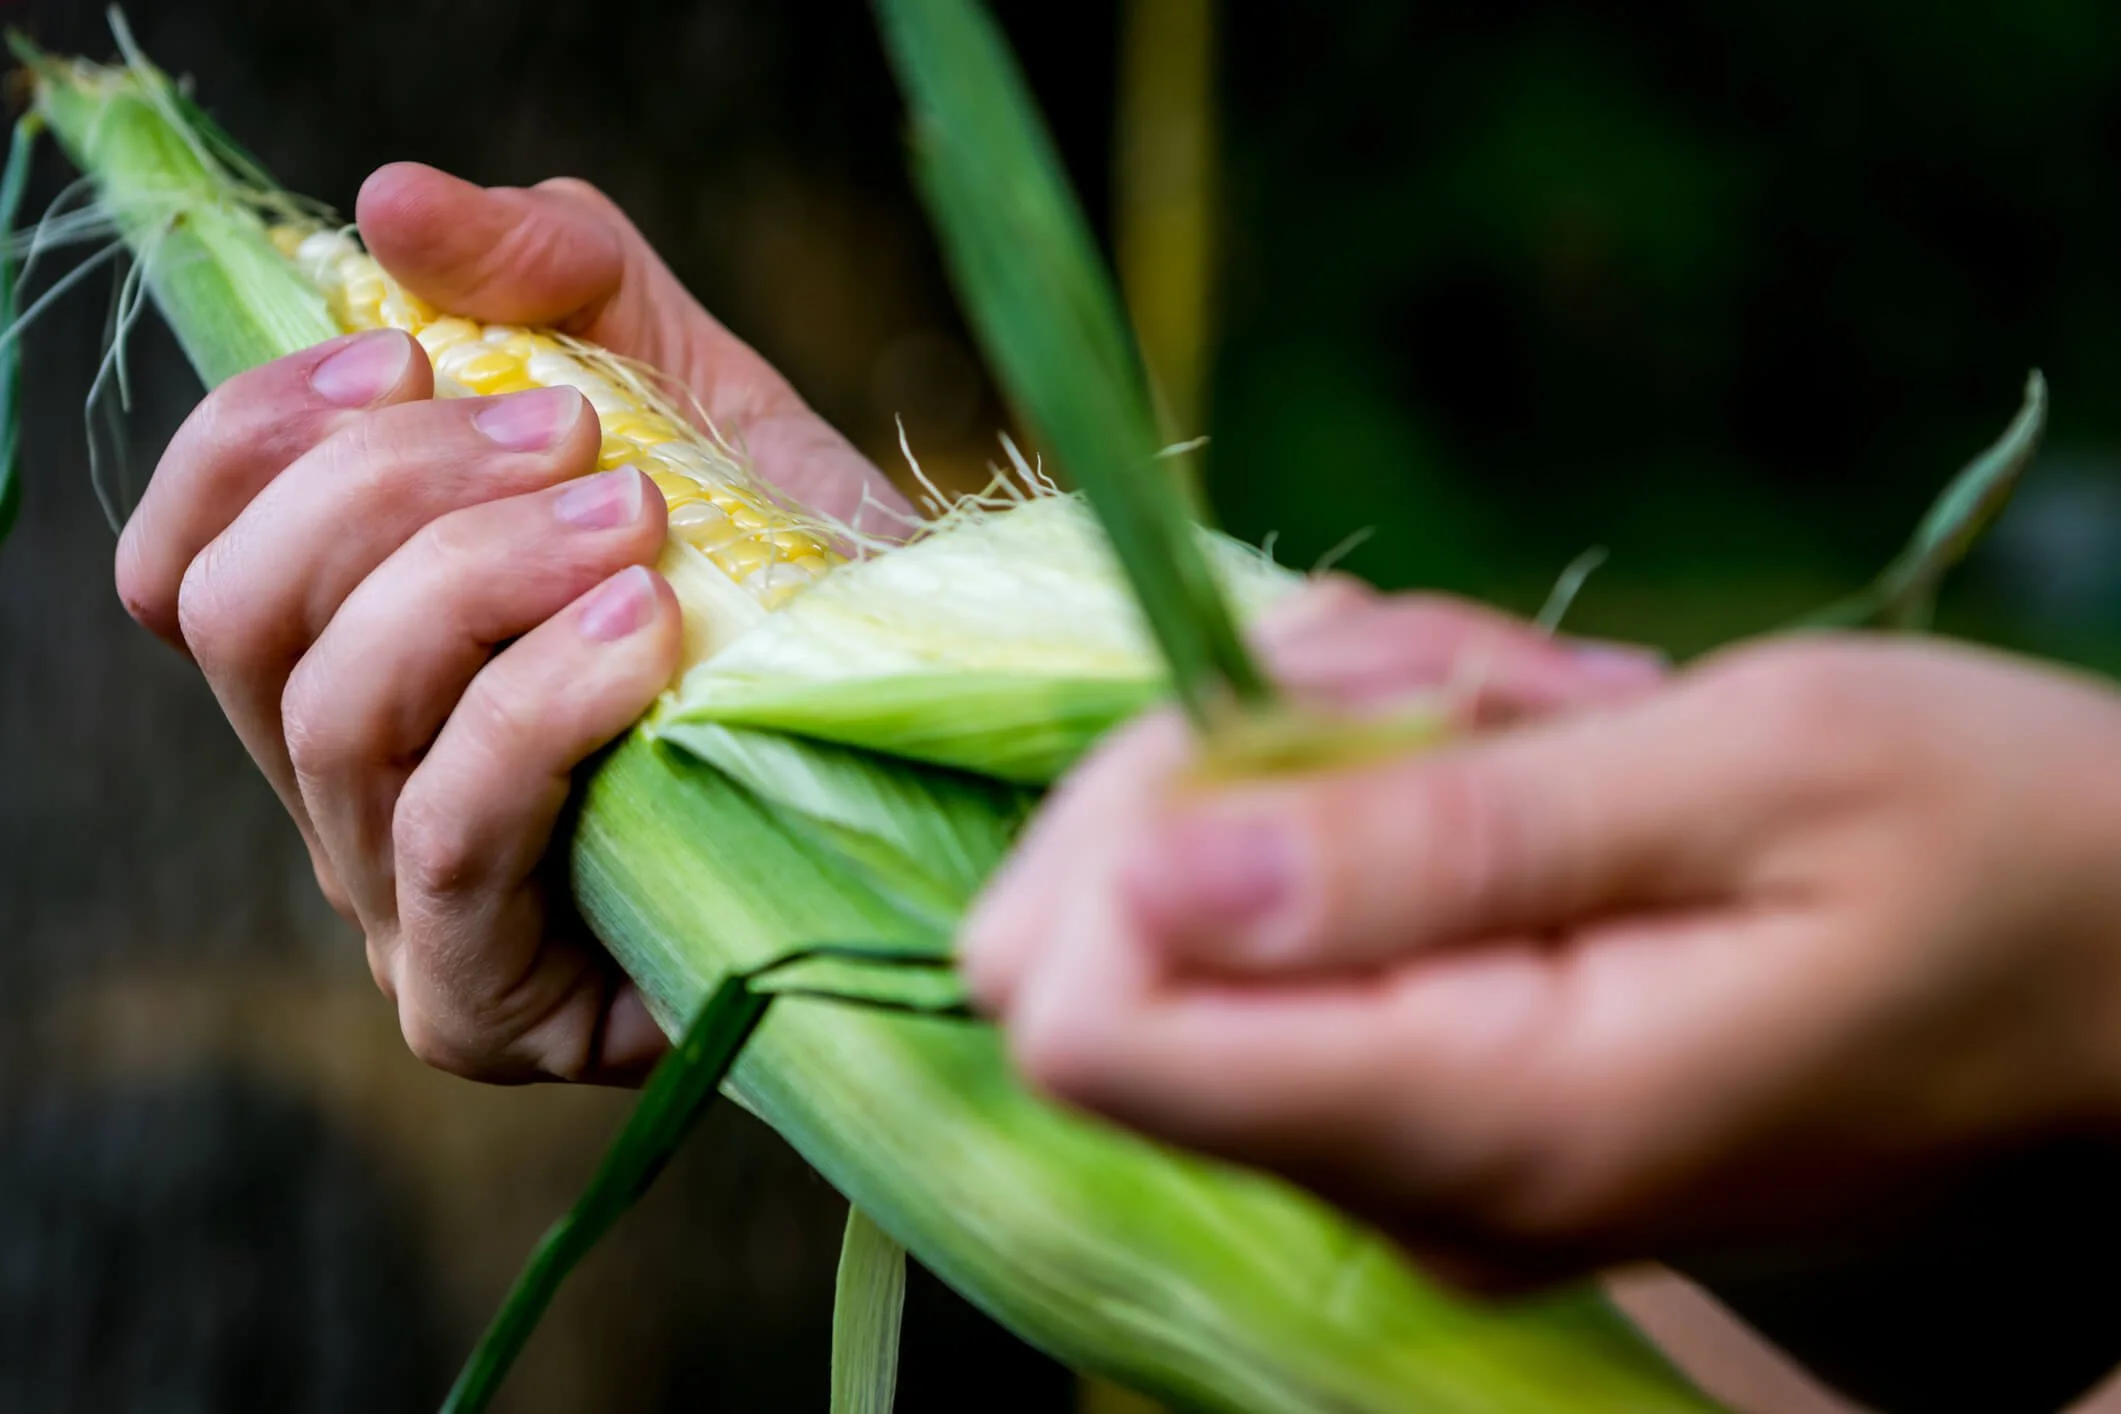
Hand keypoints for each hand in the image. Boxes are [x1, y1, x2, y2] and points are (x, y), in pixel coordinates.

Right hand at [115, 164, 907, 1083]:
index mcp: (354, 660)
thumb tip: (391, 202)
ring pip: (332, 718)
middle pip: (237, 621)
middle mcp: (346, 789)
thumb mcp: (689, 398)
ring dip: (473, 581)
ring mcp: (400, 908)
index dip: (253, 439)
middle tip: (574, 435)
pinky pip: (450, 834)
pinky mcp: (482, 999)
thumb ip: (557, 282)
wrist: (940, 754)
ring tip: (634, 522)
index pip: (187, 560)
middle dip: (390, 494)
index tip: (403, 353)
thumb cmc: (793, 592)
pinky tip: (640, 632)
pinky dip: (534, 706)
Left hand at [965, 590, 2120, 1289]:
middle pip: (1116, 959)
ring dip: (1341, 748)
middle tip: (1461, 675)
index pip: (1087, 1028)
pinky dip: (1383, 788)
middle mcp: (1411, 1181)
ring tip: (1551, 701)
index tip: (1279, 701)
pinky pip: (1306, 920)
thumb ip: (1437, 838)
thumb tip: (1145, 878)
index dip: (1115, 834)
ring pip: (1210, 912)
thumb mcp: (1743, 774)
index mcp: (1479, 1122)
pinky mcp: (1451, 1091)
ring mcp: (1423, 1151)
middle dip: (1238, 755)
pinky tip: (1530, 737)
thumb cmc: (2001, 845)